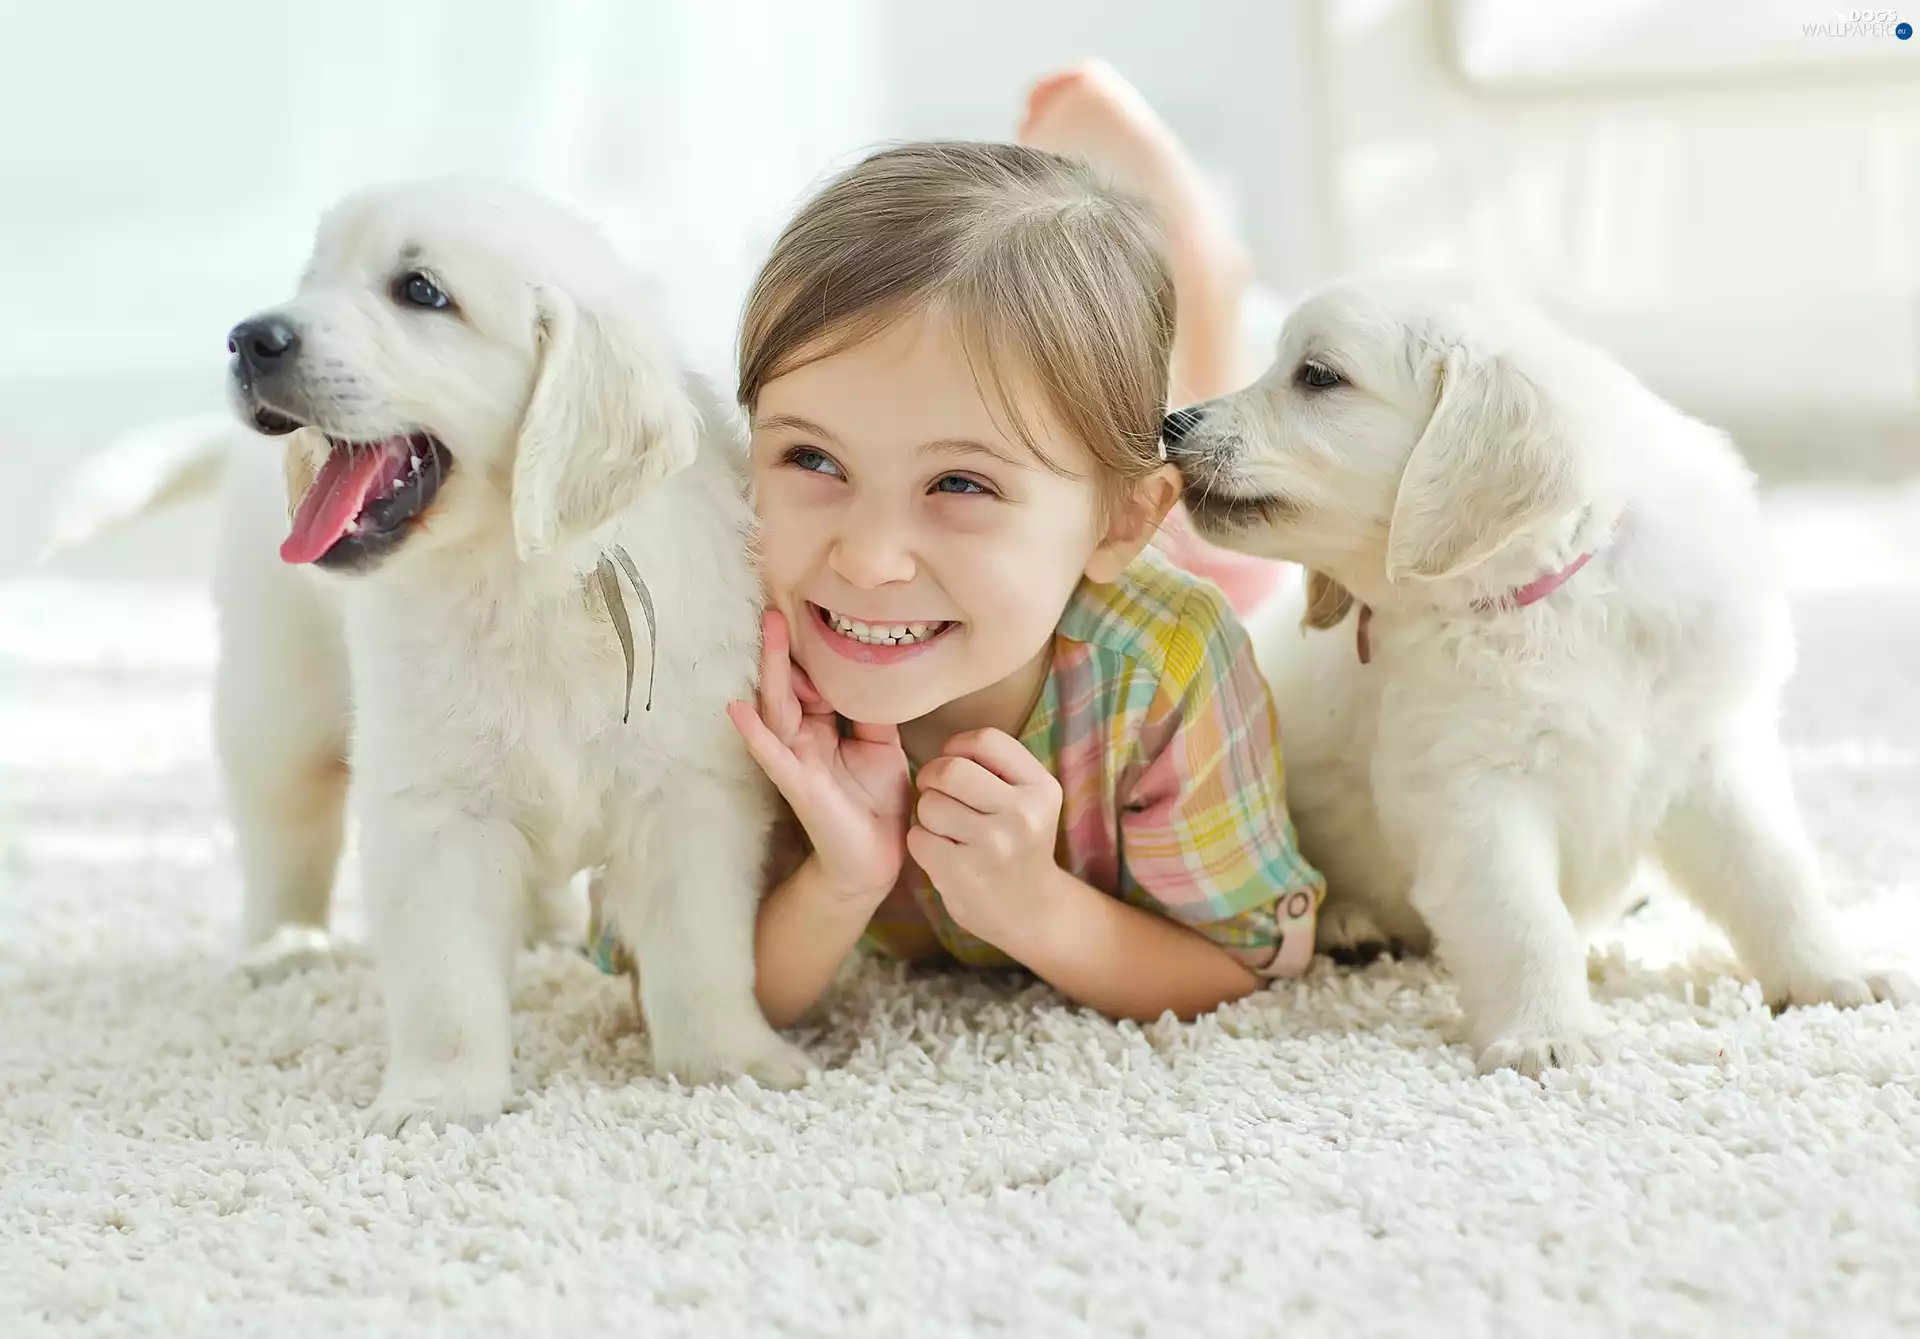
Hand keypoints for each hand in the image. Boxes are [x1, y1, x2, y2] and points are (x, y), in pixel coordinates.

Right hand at [727, 610, 909, 903]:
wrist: (876, 859)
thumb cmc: (876, 802)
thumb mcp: (882, 746)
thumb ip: (875, 711)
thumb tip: (876, 672)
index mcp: (823, 727)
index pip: (812, 682)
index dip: (811, 653)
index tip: (809, 613)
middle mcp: (803, 739)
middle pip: (788, 687)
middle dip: (781, 650)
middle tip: (775, 610)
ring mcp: (795, 760)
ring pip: (777, 709)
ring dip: (771, 673)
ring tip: (767, 635)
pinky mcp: (797, 786)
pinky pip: (771, 755)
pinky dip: (754, 732)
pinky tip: (737, 710)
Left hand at [907, 728, 1064, 953]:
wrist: (1032, 912)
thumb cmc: (1019, 844)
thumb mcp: (1031, 800)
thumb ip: (1000, 769)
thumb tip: (948, 746)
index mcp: (1041, 788)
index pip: (985, 740)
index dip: (957, 747)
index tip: (954, 762)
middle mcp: (1023, 814)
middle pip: (950, 770)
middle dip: (932, 777)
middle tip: (935, 791)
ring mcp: (993, 846)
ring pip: (929, 804)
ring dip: (926, 812)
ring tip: (944, 826)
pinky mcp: (964, 873)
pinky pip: (918, 838)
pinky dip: (922, 841)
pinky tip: (940, 851)